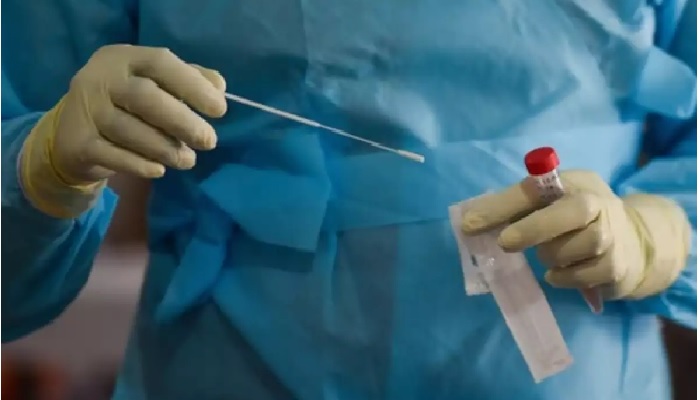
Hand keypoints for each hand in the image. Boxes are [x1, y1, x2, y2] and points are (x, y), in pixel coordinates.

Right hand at [21, 45, 226, 216]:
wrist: (72, 134)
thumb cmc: (127, 105)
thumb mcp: (154, 84)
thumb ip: (188, 80)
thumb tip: (219, 87)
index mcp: (123, 58)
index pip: (160, 62)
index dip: (193, 85)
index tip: (220, 110)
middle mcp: (100, 78)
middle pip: (144, 97)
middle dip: (182, 121)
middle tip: (208, 141)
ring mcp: (86, 110)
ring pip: (129, 130)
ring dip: (165, 148)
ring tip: (188, 160)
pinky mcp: (77, 143)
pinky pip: (112, 155)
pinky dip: (140, 165)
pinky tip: (159, 170)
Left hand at [460, 170, 690, 298]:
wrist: (634, 243)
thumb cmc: (574, 219)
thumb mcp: (546, 203)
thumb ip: (511, 208)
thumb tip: (468, 222)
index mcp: (574, 182)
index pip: (536, 188)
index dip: (502, 205)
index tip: (470, 223)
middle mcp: (599, 204)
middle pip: (573, 212)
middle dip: (534, 228)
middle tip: (504, 243)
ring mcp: (613, 236)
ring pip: (576, 248)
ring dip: (552, 255)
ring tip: (548, 254)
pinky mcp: (617, 267)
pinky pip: (581, 276)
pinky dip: (563, 276)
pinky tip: (559, 271)